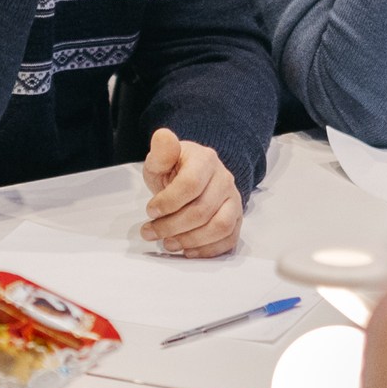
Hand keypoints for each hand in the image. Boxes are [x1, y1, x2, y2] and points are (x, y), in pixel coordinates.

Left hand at [139, 128, 242, 256]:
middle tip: (150, 232)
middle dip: (172, 226)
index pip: (191, 184)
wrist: (194, 177)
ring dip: (190, 240)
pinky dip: (208, 250)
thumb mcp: (161, 159)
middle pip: (202, 210)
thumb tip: (162, 137)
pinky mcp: (237, 219)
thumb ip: (161, 152)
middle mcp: (225, 179)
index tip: (150, 211)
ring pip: (220, 227)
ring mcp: (234, 200)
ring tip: (168, 243)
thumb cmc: (175, 170)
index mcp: (205, 159)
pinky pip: (229, 239)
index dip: (168, 202)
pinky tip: (187, 251)